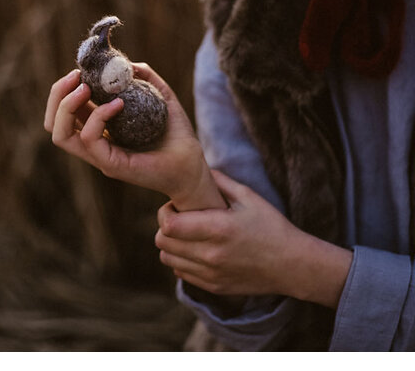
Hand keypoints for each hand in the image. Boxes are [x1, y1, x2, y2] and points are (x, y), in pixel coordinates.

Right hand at [44, 64, 226, 210]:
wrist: (193, 164)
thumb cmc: (176, 134)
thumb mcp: (161, 97)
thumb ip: (145, 78)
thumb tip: (127, 64)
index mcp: (99, 129)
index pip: (65, 113)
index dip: (65, 89)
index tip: (81, 70)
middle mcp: (94, 144)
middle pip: (53, 123)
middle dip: (58, 95)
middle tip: (77, 76)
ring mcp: (101, 156)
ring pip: (61, 134)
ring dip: (68, 105)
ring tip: (86, 87)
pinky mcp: (112, 165)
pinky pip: (90, 140)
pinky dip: (98, 116)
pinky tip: (118, 103)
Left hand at [155, 170, 351, 306]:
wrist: (292, 264)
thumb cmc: (271, 226)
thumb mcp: (248, 196)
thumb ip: (220, 181)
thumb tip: (198, 168)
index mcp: (218, 228)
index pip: (169, 225)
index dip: (165, 212)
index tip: (176, 205)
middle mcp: (211, 254)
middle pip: (163, 243)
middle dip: (165, 226)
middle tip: (180, 217)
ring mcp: (211, 274)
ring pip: (168, 259)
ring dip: (171, 244)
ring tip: (187, 233)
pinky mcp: (214, 287)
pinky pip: (181, 273)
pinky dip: (182, 260)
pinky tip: (197, 249)